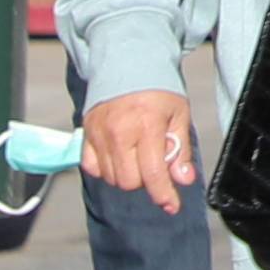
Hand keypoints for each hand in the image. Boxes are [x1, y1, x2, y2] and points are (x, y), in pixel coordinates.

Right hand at [82, 89, 198, 208]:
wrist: (129, 63)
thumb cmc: (158, 89)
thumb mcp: (179, 115)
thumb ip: (180, 149)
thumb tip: (183, 180)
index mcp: (147, 126)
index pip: (153, 174)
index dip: (163, 195)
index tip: (172, 205)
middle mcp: (119, 133)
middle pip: (129, 181)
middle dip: (146, 181)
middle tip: (154, 163)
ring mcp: (99, 134)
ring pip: (111, 178)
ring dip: (127, 175)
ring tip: (138, 155)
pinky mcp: (86, 134)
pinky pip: (92, 167)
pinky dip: (105, 169)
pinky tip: (119, 156)